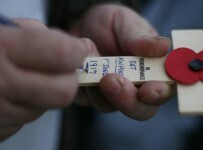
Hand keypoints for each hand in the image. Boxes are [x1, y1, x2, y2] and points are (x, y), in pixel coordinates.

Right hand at [0, 19, 90, 140]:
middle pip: (64, 91)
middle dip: (70, 79)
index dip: (77, 52)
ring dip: (49, 93)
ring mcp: (1, 110)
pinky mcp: (2, 128)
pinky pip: (30, 117)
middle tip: (62, 69)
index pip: (62, 54)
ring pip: (49, 106)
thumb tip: (72, 47)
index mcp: (4, 49)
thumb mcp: (3, 29)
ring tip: (30, 79)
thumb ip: (37, 33)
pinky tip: (18, 93)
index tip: (78, 50)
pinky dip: (32, 105)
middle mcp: (3, 83)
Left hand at [70, 4, 173, 119]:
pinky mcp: (91, 95)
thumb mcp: (128, 24)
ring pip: (109, 106)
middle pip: (140, 110)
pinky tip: (83, 62)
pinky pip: (87, 98)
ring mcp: (112, 94)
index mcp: (153, 71)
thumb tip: (163, 46)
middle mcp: (135, 88)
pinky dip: (84, 82)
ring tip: (93, 53)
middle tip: (112, 80)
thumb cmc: (113, 25)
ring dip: (100, 87)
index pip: (163, 90)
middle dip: (127, 100)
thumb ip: (142, 37)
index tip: (147, 90)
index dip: (158, 95)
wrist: (85, 25)